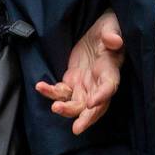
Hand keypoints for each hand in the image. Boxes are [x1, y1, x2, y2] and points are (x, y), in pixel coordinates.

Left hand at [36, 9, 123, 134]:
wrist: (99, 31)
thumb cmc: (109, 29)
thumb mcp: (112, 26)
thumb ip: (112, 34)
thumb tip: (114, 40)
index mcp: (110, 70)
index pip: (109, 87)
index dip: (102, 96)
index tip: (92, 103)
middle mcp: (98, 83)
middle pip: (94, 106)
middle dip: (86, 117)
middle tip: (77, 128)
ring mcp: (84, 84)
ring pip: (76, 104)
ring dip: (66, 109)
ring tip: (54, 107)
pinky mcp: (72, 80)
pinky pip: (61, 92)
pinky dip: (50, 92)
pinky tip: (40, 87)